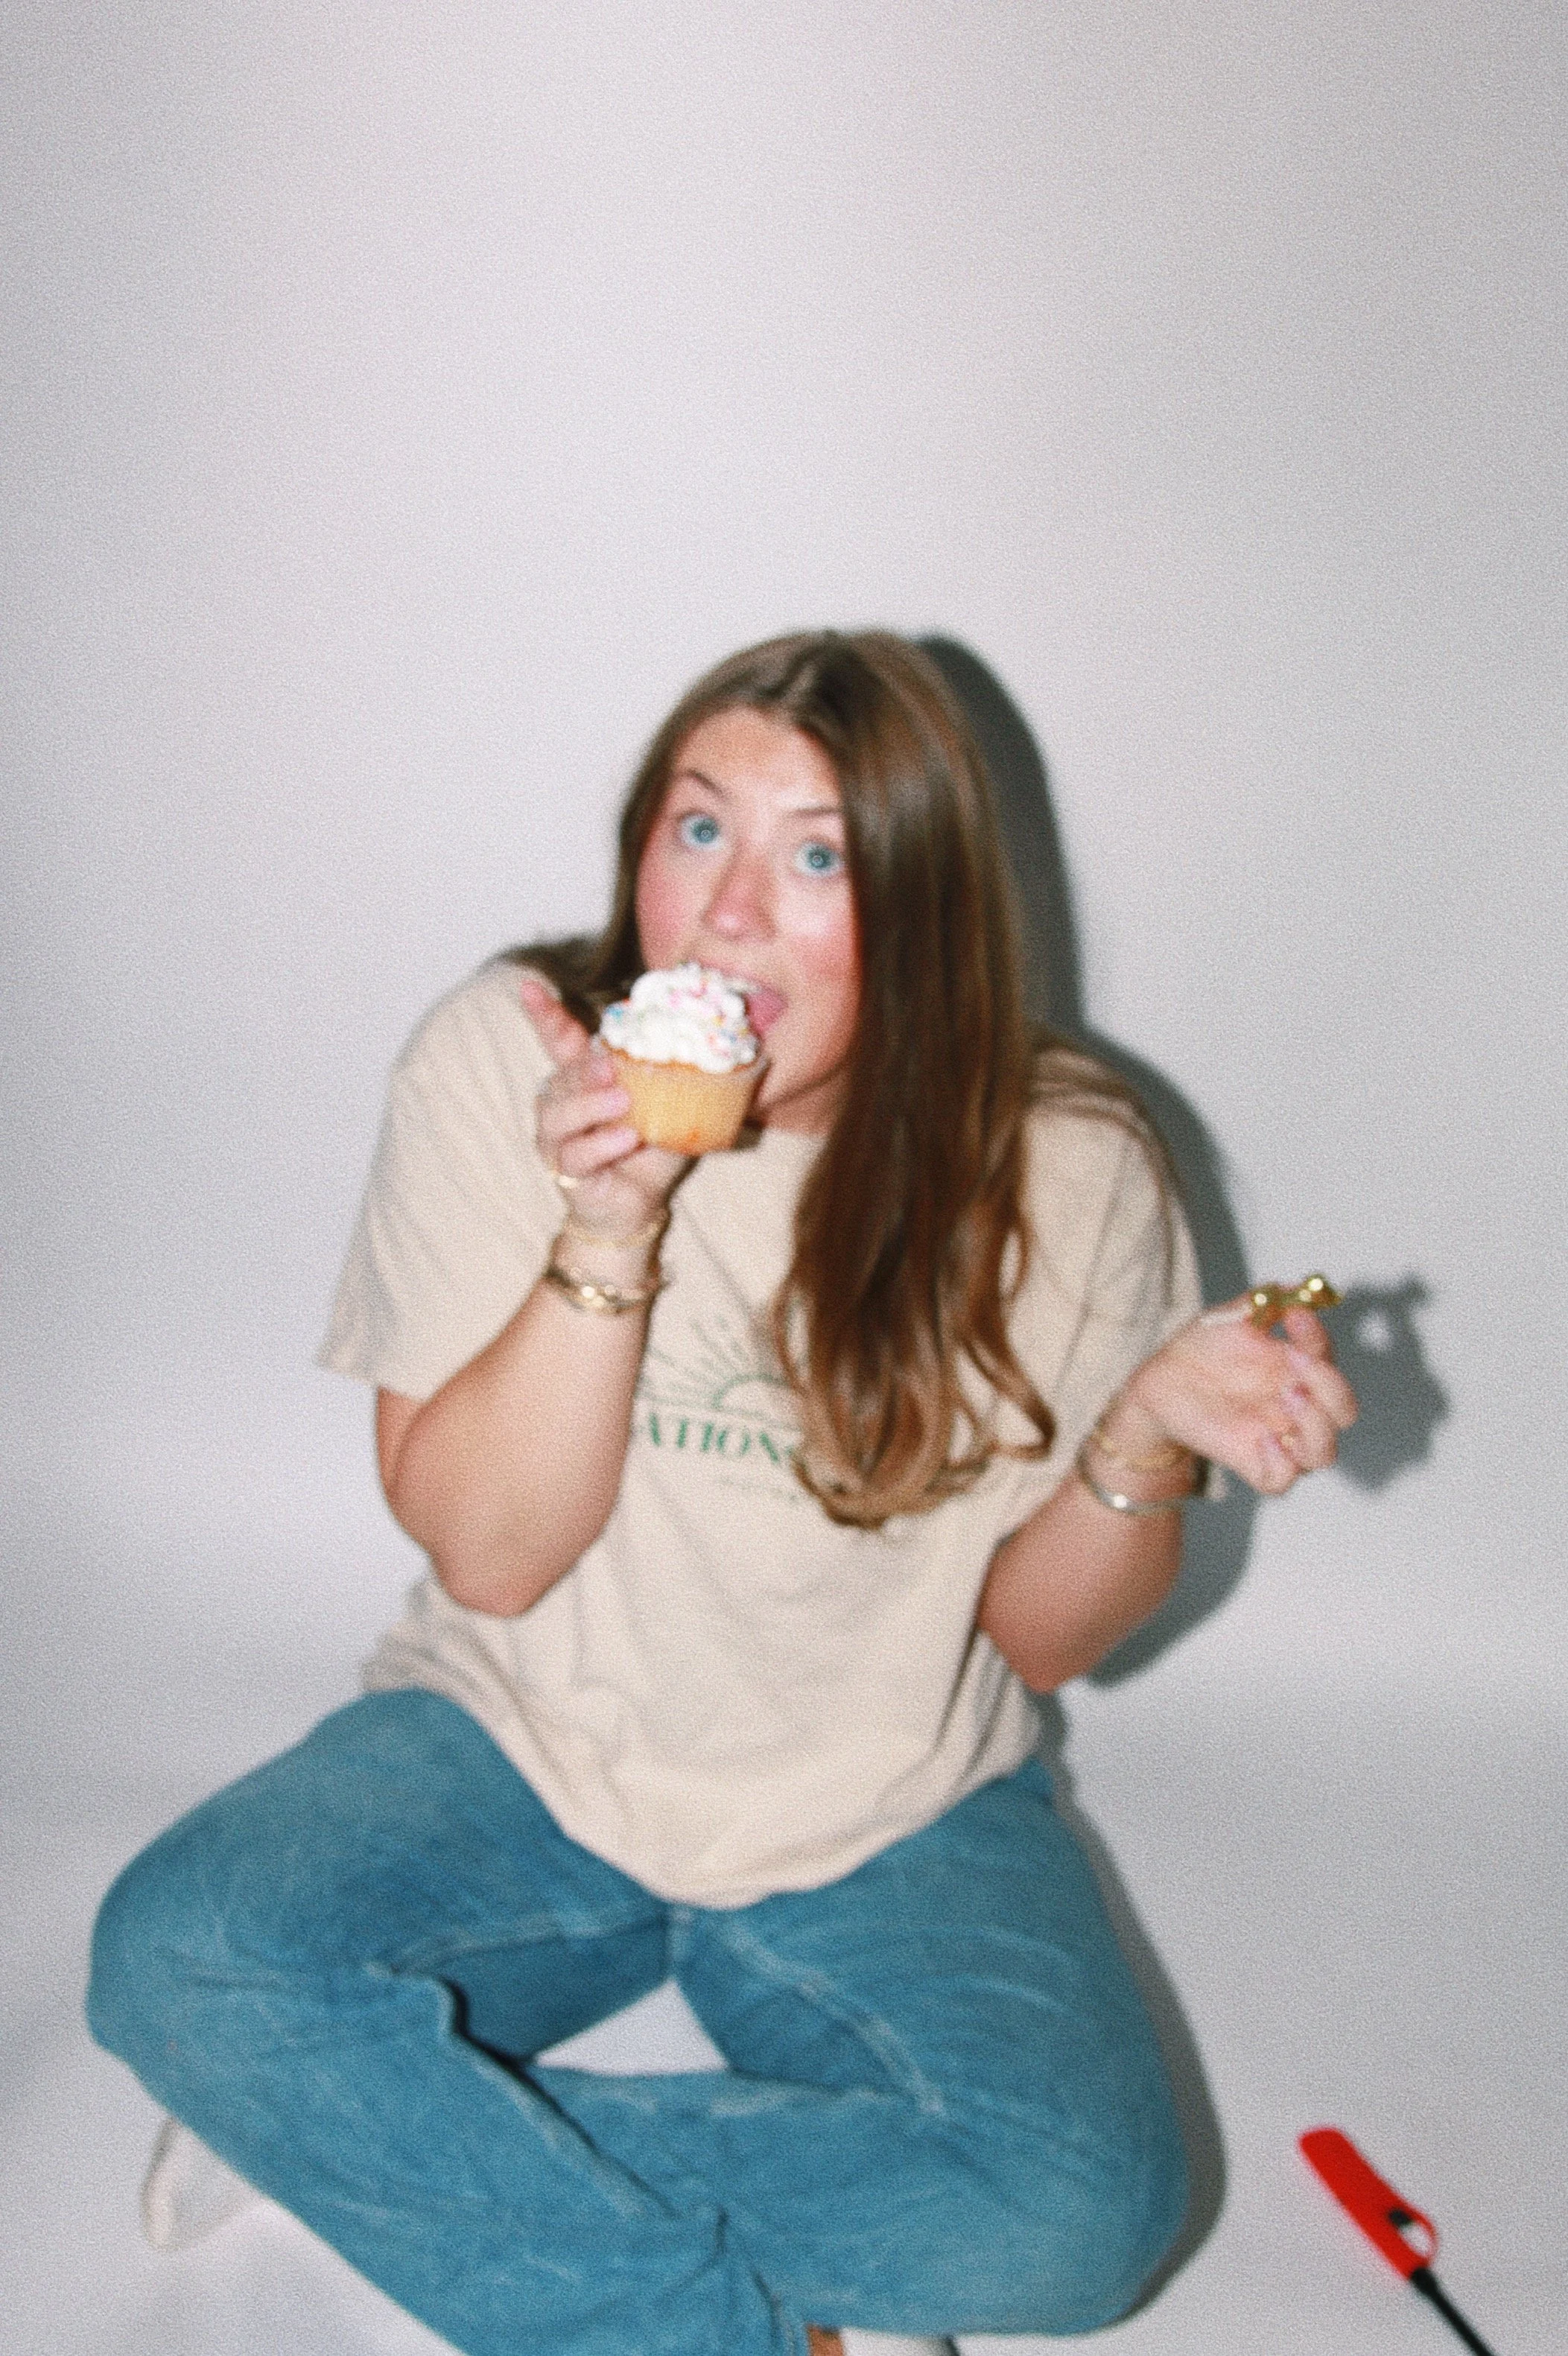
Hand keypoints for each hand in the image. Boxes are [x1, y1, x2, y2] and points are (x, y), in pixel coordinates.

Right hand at [519, 973, 687, 1242]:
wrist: (636, 1207)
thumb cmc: (647, 1151)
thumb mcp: (665, 1109)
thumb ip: (675, 1081)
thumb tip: (719, 1050)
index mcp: (583, 1080)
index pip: (559, 1042)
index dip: (544, 1015)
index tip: (531, 986)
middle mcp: (561, 1104)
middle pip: (562, 1076)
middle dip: (584, 1068)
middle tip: (610, 1063)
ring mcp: (557, 1138)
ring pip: (559, 1114)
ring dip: (590, 1104)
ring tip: (622, 1101)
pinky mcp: (565, 1170)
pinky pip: (575, 1154)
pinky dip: (600, 1144)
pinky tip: (624, 1139)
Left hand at [1108, 1299, 1358, 1498]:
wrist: (1161, 1381)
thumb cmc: (1203, 1349)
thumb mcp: (1231, 1317)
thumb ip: (1265, 1300)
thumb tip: (1299, 1288)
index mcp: (1299, 1371)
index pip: (1329, 1360)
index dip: (1318, 1339)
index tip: (1294, 1317)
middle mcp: (1297, 1407)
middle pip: (1343, 1411)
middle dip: (1330, 1386)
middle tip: (1296, 1361)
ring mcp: (1277, 1437)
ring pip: (1323, 1453)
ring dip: (1316, 1427)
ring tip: (1288, 1397)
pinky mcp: (1252, 1462)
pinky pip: (1282, 1480)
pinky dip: (1281, 1465)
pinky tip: (1262, 1439)